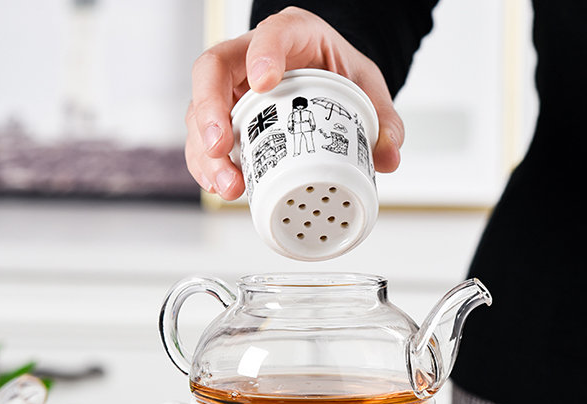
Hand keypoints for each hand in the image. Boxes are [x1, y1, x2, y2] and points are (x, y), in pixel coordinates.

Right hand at [185, 6, 403, 199]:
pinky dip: (207, 165)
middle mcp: (251, 57)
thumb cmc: (342, 77)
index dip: (262, 54)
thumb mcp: (369, 91)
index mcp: (293, 36)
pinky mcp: (226, 118)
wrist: (330, 84)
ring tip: (228, 184)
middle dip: (211, 112)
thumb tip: (387, 158)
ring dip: (206, 152)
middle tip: (222, 147)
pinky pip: (204, 138)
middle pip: (213, 71)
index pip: (271, 33)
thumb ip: (384, 122)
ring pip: (199, 110)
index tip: (263, 83)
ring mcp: (233, 90)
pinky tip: (221, 186)